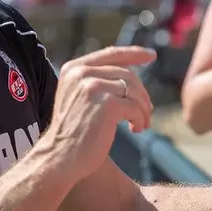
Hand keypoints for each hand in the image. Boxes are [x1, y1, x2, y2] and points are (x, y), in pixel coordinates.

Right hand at [46, 46, 154, 182]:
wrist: (59, 157)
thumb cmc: (71, 133)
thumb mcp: (77, 97)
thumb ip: (95, 82)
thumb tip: (129, 76)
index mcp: (74, 69)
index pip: (111, 54)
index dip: (134, 53)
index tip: (151, 55)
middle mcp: (81, 73)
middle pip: (127, 74)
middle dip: (141, 94)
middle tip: (147, 112)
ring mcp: (94, 87)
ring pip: (134, 90)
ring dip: (143, 108)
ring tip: (141, 123)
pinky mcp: (107, 105)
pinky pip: (135, 107)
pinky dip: (140, 119)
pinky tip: (135, 129)